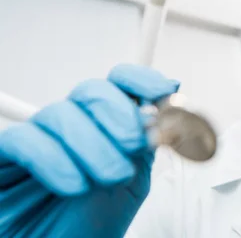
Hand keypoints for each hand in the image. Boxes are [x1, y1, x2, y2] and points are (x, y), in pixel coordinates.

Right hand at [0, 64, 178, 237]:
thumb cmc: (91, 225)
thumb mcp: (132, 184)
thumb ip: (146, 146)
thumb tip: (163, 110)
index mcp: (105, 127)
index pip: (119, 84)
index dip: (140, 80)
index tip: (162, 91)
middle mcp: (72, 126)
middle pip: (91, 92)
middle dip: (119, 114)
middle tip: (134, 144)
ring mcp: (39, 139)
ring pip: (60, 114)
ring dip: (93, 145)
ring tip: (111, 177)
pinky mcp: (6, 158)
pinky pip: (24, 140)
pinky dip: (55, 160)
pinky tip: (75, 185)